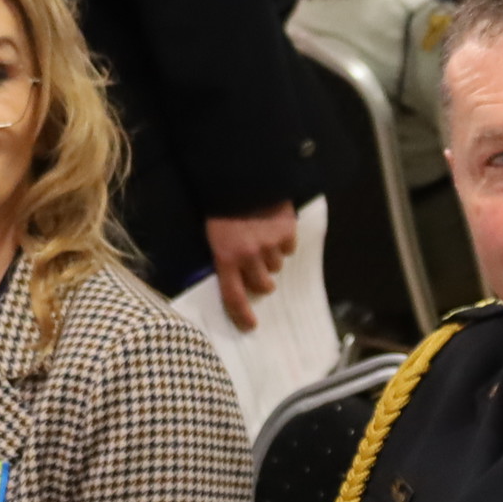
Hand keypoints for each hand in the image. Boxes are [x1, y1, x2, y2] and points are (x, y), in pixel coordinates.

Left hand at [203, 204, 300, 334]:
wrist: (240, 175)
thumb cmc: (221, 205)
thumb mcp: (212, 234)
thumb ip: (224, 256)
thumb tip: (236, 278)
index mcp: (226, 257)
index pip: (234, 296)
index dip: (242, 314)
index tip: (250, 326)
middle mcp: (250, 255)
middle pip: (263, 285)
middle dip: (260, 279)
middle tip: (256, 267)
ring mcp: (271, 243)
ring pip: (277, 265)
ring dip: (272, 257)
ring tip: (262, 237)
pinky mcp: (287, 230)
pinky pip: (290, 246)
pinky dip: (284, 240)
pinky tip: (273, 226)